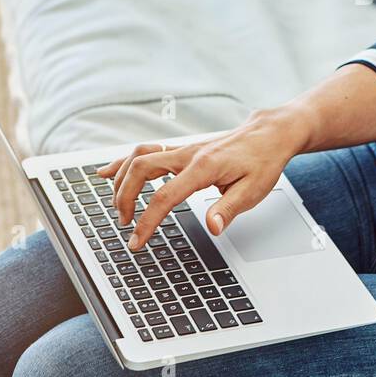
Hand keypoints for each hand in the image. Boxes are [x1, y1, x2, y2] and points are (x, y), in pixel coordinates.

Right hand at [97, 110, 303, 250]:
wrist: (268, 134)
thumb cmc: (262, 161)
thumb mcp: (254, 190)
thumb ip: (229, 209)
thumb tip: (213, 228)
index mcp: (203, 167)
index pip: (165, 196)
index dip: (147, 221)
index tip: (136, 242)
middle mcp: (188, 154)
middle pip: (140, 169)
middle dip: (126, 197)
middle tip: (125, 224)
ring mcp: (182, 150)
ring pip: (138, 157)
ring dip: (122, 181)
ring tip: (118, 207)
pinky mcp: (181, 150)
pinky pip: (145, 152)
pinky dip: (123, 162)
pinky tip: (107, 172)